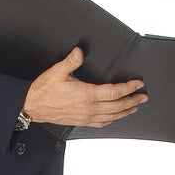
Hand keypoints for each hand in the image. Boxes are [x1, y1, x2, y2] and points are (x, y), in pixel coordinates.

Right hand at [24, 47, 146, 126]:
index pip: (114, 92)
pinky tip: (116, 116)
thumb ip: (71, 61)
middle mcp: (89, 107)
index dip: (128, 88)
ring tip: (135, 106)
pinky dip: (112, 119)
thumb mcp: (57, 71)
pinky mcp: (82, 121)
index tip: (138, 84)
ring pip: (112, 115)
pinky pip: (101, 122)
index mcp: (86, 95)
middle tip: (143, 96)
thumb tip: (79, 52)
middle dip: (133, 100)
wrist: (32, 106)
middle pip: (118, 105)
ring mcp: (86, 116)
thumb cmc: (43, 90)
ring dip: (126, 111)